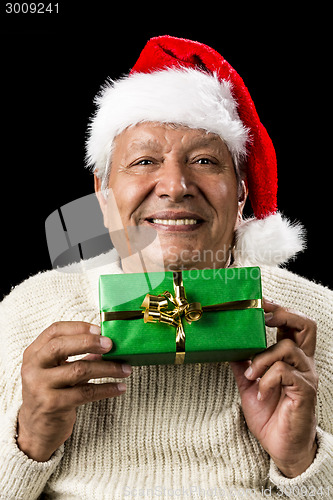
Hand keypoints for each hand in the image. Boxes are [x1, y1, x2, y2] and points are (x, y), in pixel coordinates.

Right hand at [17, 321, 131, 461]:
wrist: (37, 430)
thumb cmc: (52, 394)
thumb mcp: (59, 370)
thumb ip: (78, 355)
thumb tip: (107, 344)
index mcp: (34, 353)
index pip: (54, 330)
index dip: (78, 327)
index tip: (99, 329)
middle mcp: (33, 368)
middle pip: (60, 346)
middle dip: (89, 342)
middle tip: (111, 345)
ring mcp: (40, 387)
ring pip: (78, 370)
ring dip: (107, 368)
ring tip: (125, 369)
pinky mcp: (52, 405)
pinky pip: (85, 392)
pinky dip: (106, 389)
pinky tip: (119, 388)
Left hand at [230, 299, 317, 477]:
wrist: (280, 446)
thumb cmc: (269, 414)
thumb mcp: (248, 383)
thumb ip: (242, 363)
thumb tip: (227, 345)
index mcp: (290, 357)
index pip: (293, 324)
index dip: (278, 309)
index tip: (258, 302)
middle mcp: (302, 363)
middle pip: (305, 325)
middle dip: (283, 315)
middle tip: (263, 319)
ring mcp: (305, 376)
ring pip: (287, 348)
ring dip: (262, 358)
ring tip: (250, 374)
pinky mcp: (304, 391)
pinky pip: (284, 372)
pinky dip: (266, 379)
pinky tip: (259, 391)